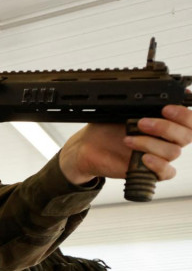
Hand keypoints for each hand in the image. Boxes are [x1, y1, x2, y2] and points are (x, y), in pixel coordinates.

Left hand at [58, 104, 191, 184]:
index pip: (189, 119)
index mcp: (165, 121)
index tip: (167, 107)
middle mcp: (167, 138)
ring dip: (151, 144)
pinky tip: (143, 158)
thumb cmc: (106, 128)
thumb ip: (140, 107)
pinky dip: (158, 165)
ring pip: (173, 152)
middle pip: (186, 135)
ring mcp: (160, 155)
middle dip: (166, 127)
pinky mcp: (152, 171)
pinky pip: (167, 172)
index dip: (184, 113)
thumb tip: (152, 98)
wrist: (88, 147)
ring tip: (128, 140)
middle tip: (142, 123)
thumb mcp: (121, 112)